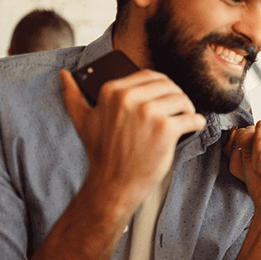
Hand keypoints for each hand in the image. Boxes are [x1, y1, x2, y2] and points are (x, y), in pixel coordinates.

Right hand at [60, 69, 205, 213]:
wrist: (112, 184)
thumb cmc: (101, 153)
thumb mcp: (82, 120)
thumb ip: (73, 95)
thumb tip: (64, 75)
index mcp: (112, 91)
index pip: (150, 76)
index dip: (162, 87)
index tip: (166, 98)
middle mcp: (130, 98)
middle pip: (169, 85)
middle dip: (178, 97)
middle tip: (180, 110)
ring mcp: (148, 113)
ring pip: (182, 100)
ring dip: (188, 109)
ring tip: (186, 119)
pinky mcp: (165, 129)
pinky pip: (192, 118)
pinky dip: (197, 123)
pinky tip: (194, 127)